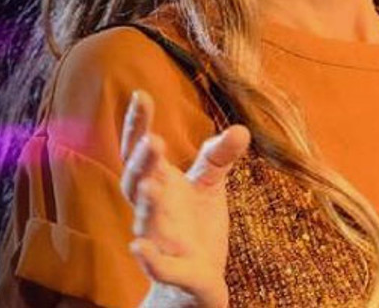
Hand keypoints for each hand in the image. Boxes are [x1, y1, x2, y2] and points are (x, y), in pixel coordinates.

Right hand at [120, 90, 250, 307]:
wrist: (197, 282)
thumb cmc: (195, 228)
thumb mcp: (208, 187)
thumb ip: (217, 157)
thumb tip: (242, 127)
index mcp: (158, 184)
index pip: (140, 151)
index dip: (137, 125)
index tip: (141, 95)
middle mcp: (152, 210)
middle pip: (136, 182)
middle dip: (142, 162)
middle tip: (153, 140)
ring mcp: (159, 240)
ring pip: (145, 222)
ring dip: (146, 205)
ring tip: (150, 187)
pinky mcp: (173, 271)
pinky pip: (158, 265)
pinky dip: (149, 258)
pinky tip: (138, 249)